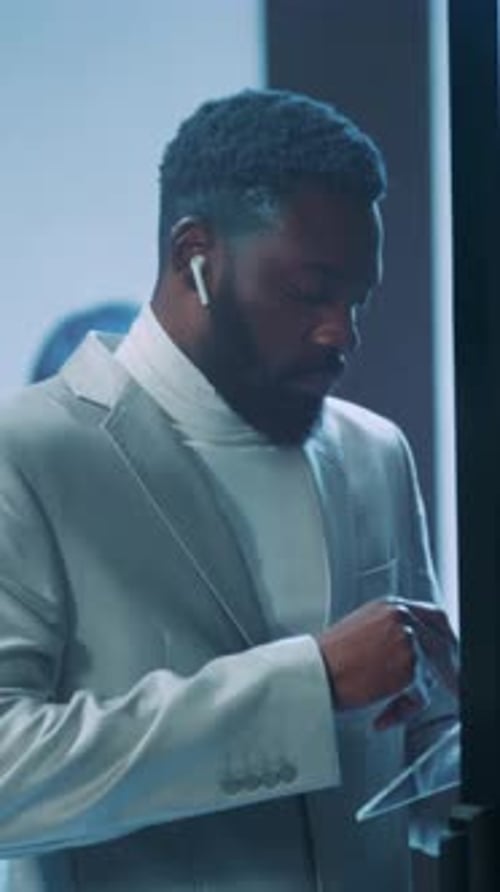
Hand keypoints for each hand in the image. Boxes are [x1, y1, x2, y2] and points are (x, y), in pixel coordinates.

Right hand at [317, 597, 457, 727]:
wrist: (310, 673)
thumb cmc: (327, 660)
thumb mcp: (361, 633)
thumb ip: (390, 634)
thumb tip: (415, 655)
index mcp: (390, 605)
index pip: (434, 616)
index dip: (445, 638)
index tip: (449, 656)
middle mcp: (402, 616)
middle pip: (443, 641)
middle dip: (448, 667)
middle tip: (449, 686)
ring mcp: (408, 638)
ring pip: (435, 671)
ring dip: (417, 695)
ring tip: (397, 707)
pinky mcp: (410, 665)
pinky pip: (420, 695)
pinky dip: (403, 710)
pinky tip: (383, 716)